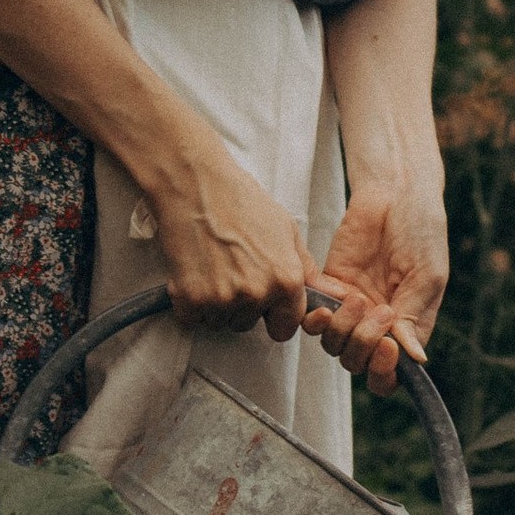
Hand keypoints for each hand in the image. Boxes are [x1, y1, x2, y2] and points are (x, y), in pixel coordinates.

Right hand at [145, 136, 314, 339]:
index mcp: (286, 281)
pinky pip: (191, 318)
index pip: (285, 329)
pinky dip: (189, 301)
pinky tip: (194, 271)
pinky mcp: (191, 299)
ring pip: (218, 321)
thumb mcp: (286, 230)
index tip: (263, 306)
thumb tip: (325, 295)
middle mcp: (257, 294)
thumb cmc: (240, 201)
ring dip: (214, 303)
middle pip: (247, 324)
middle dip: (239, 305)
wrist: (196, 185)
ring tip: (212, 265)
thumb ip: (305, 269)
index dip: (273, 317)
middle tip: (230, 268)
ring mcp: (222, 299)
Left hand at [306, 187, 447, 392]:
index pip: (388, 374)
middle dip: (363, 343)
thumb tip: (414, 361)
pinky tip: (330, 298)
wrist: (394, 194)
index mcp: (407, 329)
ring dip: (341, 329)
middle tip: (378, 310)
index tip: (387, 347)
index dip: (383, 371)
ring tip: (357, 298)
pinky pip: (312, 316)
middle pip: (356, 362)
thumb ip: (414, 317)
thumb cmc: (421, 232)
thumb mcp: (427, 275)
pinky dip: (316, 315)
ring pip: (331, 344)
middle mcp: (376, 325)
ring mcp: (351, 308)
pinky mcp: (328, 286)